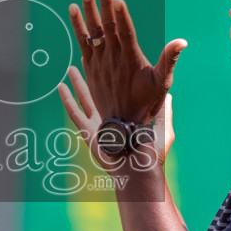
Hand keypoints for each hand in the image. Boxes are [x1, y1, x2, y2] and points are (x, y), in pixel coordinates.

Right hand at [59, 66, 174, 173]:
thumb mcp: (164, 129)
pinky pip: (74, 112)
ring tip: (71, 68)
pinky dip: (67, 99)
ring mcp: (98, 124)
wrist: (138, 171)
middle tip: (90, 59)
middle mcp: (111, 117)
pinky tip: (60, 87)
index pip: (120, 91)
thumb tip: (170, 95)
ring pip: (85, 98)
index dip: (116, 76)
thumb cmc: (153, 155)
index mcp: (128, 115)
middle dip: (95, 75)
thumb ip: (165, 112)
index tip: (114, 61)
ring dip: (78, 83)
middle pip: (100, 91)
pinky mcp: (88, 132)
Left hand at [68, 0, 185, 123]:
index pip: (125, 32)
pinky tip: (73, 13)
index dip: (121, 15)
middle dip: (103, 5)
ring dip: (86, 13)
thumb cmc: (146, 102)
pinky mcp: (90, 68)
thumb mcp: (162, 83)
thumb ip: (169, 59)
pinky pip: (82, 44)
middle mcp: (113, 59)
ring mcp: (99, 63)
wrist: (122, 124)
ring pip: (91, 33)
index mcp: (131, 60)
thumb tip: (182, 41)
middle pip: (107, 27)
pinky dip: (78, 28)